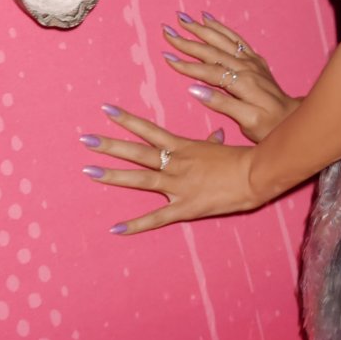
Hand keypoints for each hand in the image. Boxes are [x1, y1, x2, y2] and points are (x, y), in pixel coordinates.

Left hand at [80, 104, 260, 233]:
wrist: (255, 176)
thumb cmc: (241, 159)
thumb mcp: (222, 147)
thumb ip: (213, 142)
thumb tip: (216, 134)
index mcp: (182, 147)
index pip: (149, 130)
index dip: (126, 120)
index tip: (106, 110)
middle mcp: (175, 164)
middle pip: (136, 153)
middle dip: (109, 145)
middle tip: (85, 139)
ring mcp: (177, 186)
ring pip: (139, 180)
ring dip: (113, 176)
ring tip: (88, 171)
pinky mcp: (184, 208)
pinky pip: (156, 218)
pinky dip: (135, 225)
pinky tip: (115, 229)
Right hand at [161, 11, 299, 142]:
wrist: (293, 118)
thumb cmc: (269, 126)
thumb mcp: (247, 121)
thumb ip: (222, 104)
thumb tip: (195, 90)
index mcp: (241, 83)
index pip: (208, 71)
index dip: (186, 65)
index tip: (167, 57)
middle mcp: (245, 67)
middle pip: (211, 51)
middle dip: (187, 41)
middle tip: (167, 30)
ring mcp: (251, 60)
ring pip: (221, 40)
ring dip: (200, 29)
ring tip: (183, 18)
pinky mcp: (254, 59)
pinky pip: (235, 38)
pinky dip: (220, 28)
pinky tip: (208, 19)